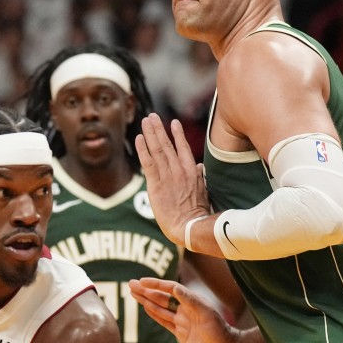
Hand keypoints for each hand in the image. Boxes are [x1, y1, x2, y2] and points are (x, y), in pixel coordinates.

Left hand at [135, 113, 209, 244]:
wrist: (189, 226)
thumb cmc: (197, 213)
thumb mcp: (203, 191)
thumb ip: (199, 176)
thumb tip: (200, 167)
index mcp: (192, 171)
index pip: (183, 148)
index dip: (178, 135)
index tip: (173, 122)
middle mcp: (179, 170)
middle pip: (167, 145)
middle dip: (159, 129)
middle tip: (152, 116)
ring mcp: (167, 176)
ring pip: (157, 150)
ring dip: (150, 134)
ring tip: (145, 121)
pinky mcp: (156, 184)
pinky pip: (148, 162)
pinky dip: (143, 149)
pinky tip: (139, 138)